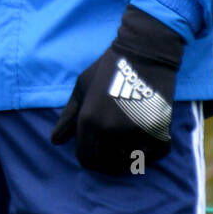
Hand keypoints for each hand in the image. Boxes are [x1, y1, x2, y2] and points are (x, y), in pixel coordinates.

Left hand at [50, 6, 183, 174]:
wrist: (144, 50)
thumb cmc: (109, 67)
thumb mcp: (82, 87)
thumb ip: (68, 117)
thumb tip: (55, 142)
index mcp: (89, 121)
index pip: (86, 159)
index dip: (90, 159)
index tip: (98, 154)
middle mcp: (110, 131)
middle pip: (108, 163)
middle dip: (110, 159)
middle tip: (116, 148)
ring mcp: (134, 132)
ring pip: (130, 159)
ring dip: (129, 153)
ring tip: (130, 136)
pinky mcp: (157, 130)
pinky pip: (152, 155)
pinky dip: (150, 151)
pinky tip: (146, 138)